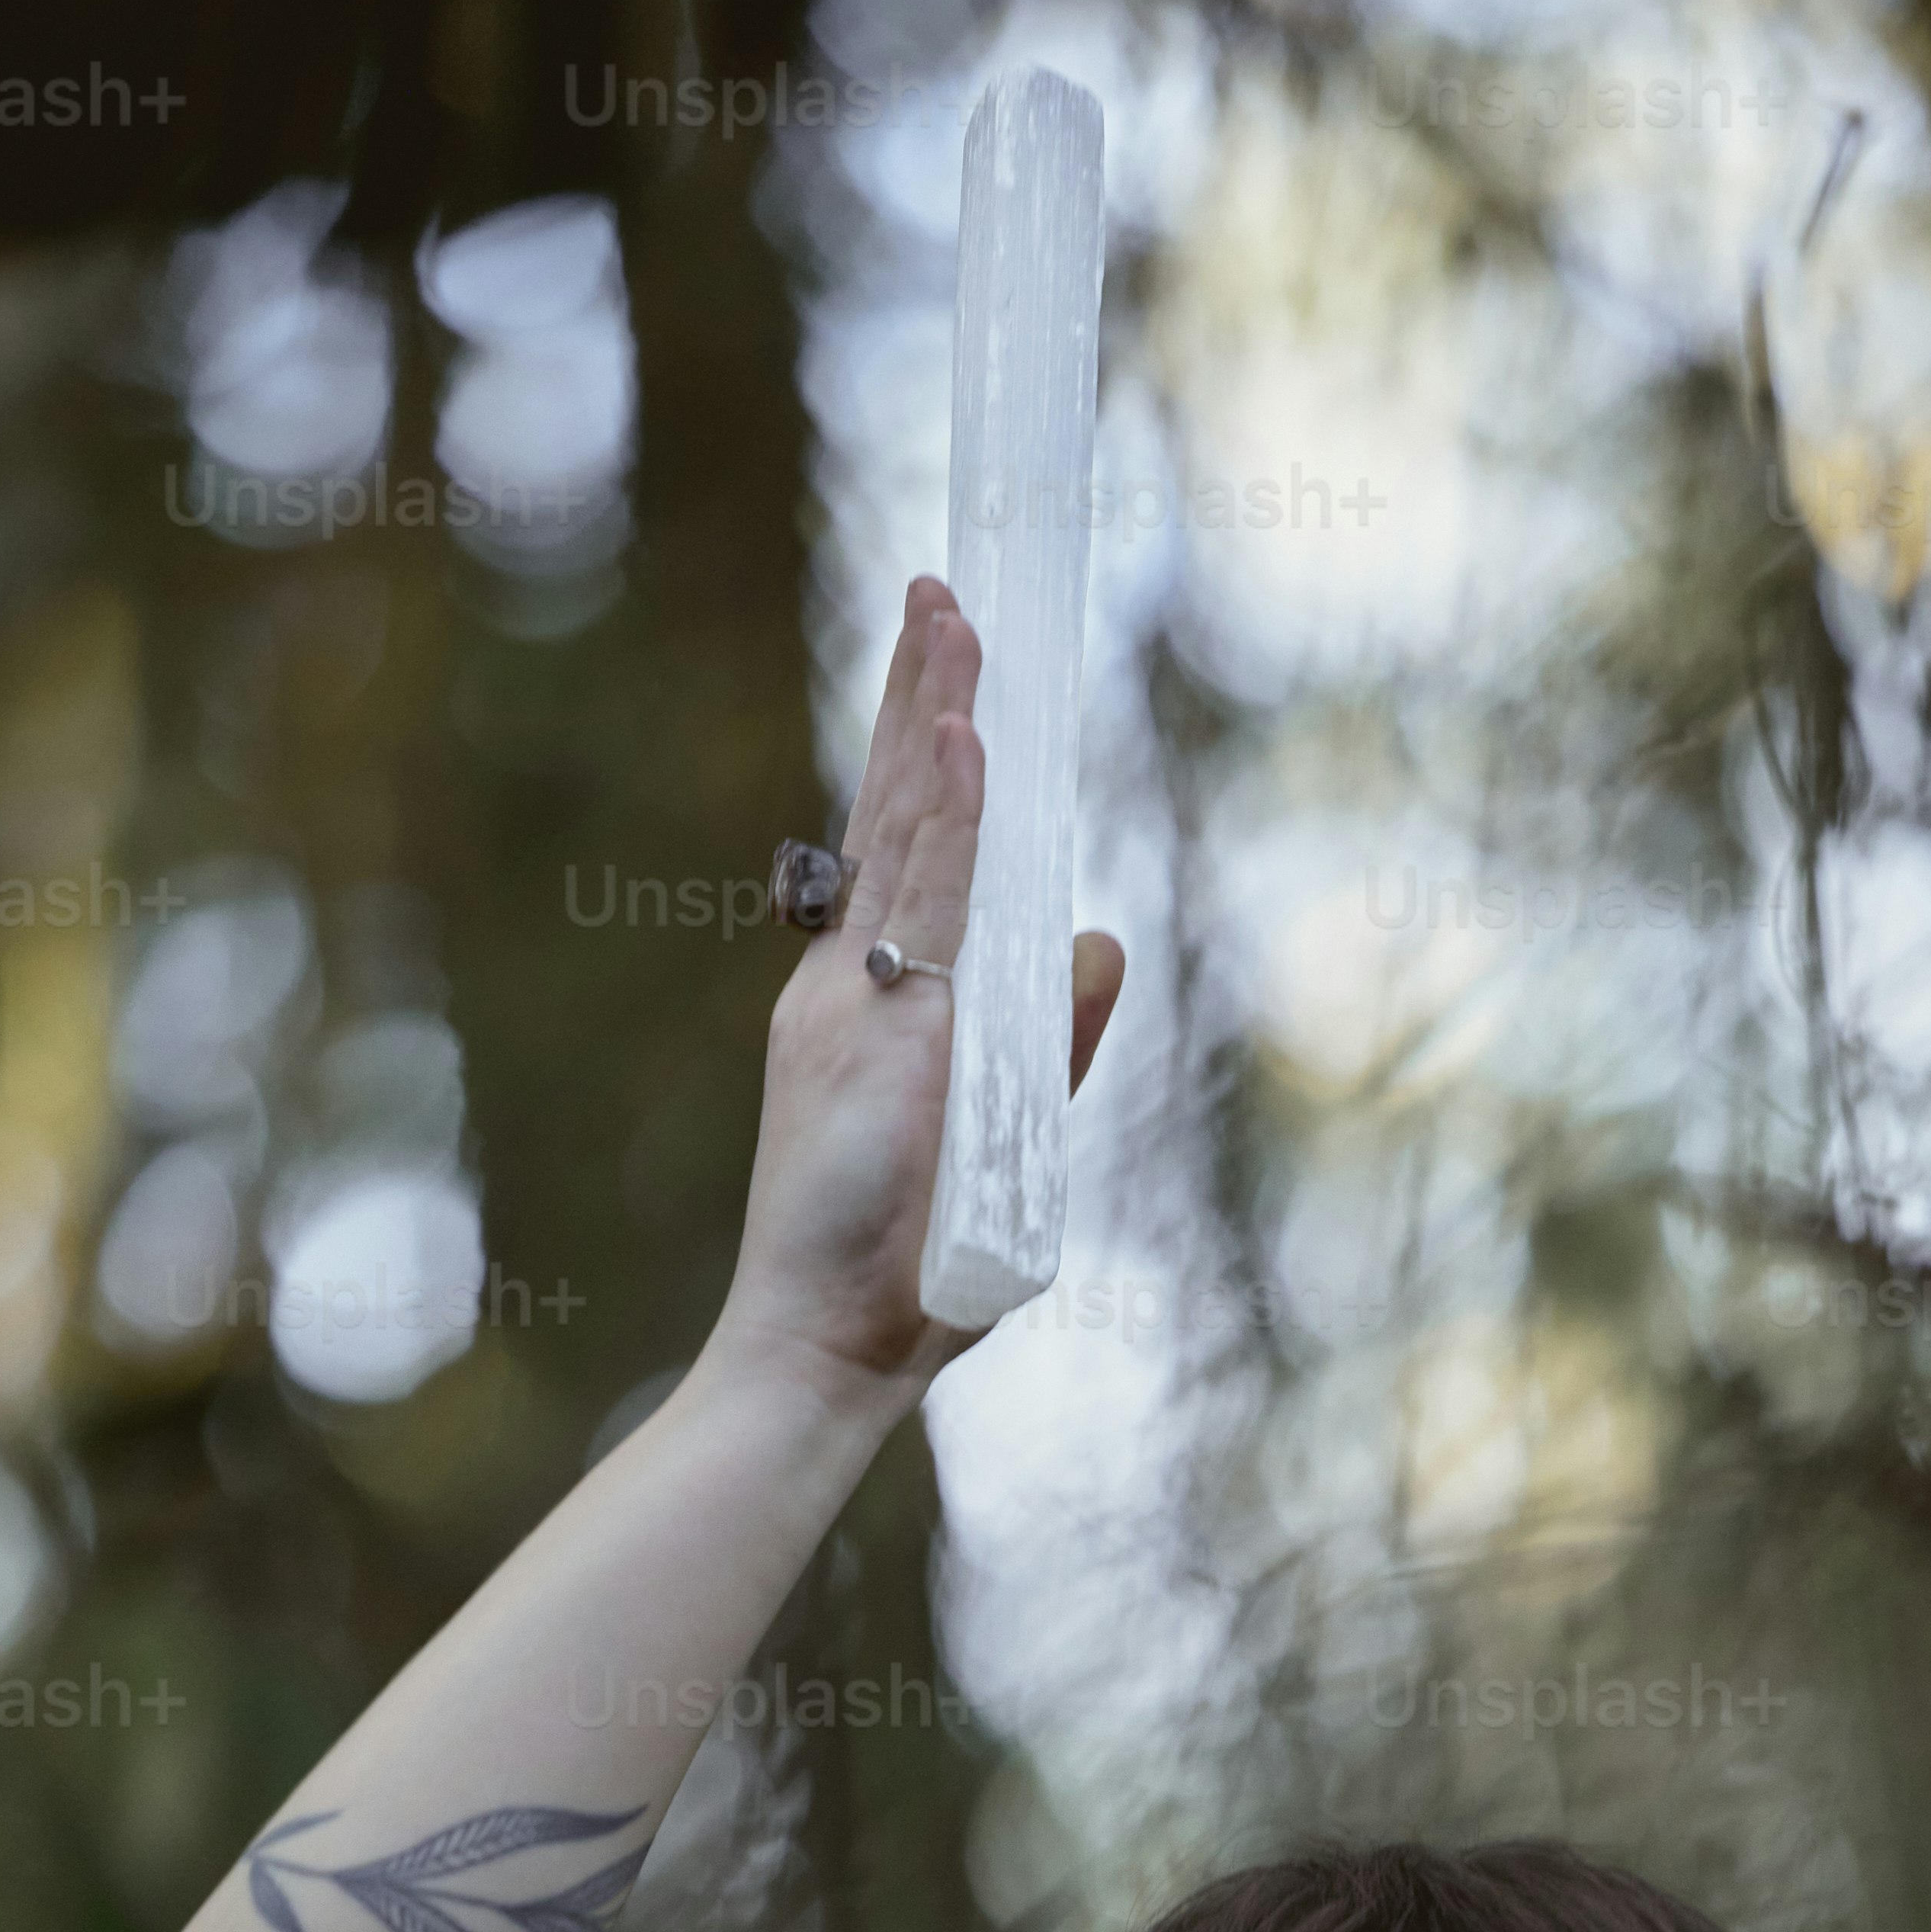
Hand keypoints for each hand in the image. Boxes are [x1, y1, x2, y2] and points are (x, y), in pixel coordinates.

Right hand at [714, 578, 1126, 1416]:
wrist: (829, 1341)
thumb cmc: (908, 1260)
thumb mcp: (1006, 1128)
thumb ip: (1051, 1034)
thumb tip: (1100, 941)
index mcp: (873, 998)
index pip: (909, 852)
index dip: (927, 755)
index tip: (950, 673)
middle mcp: (852, 979)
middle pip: (894, 810)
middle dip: (920, 694)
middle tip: (941, 590)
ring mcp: (856, 995)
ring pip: (904, 830)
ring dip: (932, 714)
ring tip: (951, 610)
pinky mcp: (877, 1024)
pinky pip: (922, 898)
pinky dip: (945, 812)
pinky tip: (963, 733)